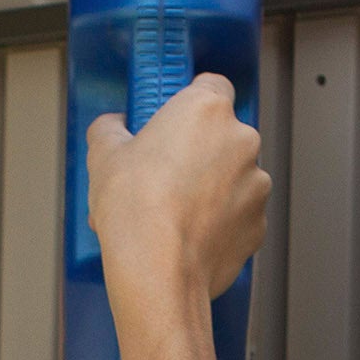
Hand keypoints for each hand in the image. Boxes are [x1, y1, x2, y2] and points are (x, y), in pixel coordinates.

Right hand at [84, 74, 269, 359]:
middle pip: (222, 136)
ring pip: (233, 178)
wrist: (157, 273)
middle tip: (162, 175)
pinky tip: (187, 237)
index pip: (211, 86)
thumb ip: (110, 130)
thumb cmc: (135, 211)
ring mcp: (256, 185)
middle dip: (197, 152)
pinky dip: (218, 224)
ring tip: (172, 213)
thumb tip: (111, 128)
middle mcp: (241, 140)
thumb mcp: (103, 156)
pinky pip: (237, 217)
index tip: (171, 121)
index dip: (189, 104)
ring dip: (210, 189)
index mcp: (206, 110)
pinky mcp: (257, 226)